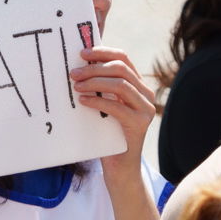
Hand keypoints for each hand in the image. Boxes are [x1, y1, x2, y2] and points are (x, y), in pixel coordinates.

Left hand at [70, 45, 157, 166]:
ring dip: (95, 82)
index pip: (123, 59)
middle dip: (95, 68)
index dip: (103, 52)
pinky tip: (83, 101)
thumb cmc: (107, 134)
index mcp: (138, 85)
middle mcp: (146, 94)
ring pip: (121, 84)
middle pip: (121, 69)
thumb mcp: (104, 106)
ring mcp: (145, 109)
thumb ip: (99, 88)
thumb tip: (78, 67)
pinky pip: (117, 106)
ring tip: (76, 86)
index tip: (82, 53)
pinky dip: (97, 101)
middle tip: (74, 73)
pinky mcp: (139, 124)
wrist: (119, 167)